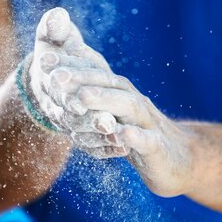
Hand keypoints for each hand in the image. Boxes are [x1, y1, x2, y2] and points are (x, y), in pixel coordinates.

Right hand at [27, 8, 122, 149]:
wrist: (53, 81)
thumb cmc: (56, 54)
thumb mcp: (52, 38)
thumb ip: (54, 28)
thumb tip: (58, 17)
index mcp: (48, 83)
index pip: (58, 90)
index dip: (68, 93)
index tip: (81, 98)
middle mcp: (56, 107)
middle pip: (72, 117)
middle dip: (90, 120)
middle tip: (108, 122)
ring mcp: (69, 125)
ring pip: (83, 135)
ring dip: (100, 137)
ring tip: (119, 136)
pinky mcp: (81, 136)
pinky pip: (92, 147)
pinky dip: (106, 149)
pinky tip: (124, 148)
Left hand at [45, 51, 196, 196]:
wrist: (178, 160)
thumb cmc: (138, 136)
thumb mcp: (112, 118)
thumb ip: (90, 101)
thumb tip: (59, 84)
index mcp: (120, 94)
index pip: (94, 75)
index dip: (71, 68)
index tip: (43, 61)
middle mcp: (134, 102)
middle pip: (109, 84)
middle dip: (81, 78)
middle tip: (54, 77)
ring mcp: (148, 123)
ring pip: (128, 105)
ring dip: (104, 99)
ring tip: (81, 97)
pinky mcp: (158, 147)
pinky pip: (147, 140)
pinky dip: (134, 135)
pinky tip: (121, 133)